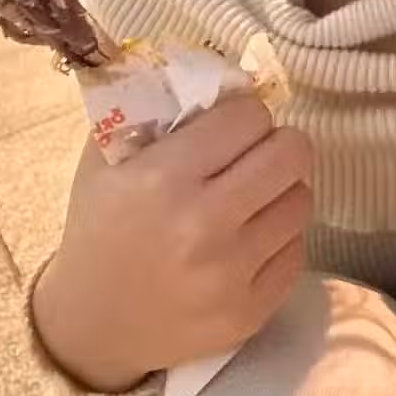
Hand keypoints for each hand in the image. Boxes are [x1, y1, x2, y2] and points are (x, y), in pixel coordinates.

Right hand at [32, 98, 313, 392]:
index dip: (243, 113)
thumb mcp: (106, 156)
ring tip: (250, 196)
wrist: (92, 324)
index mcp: (164, 178)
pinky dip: (278, 237)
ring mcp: (231, 275)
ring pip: (302, 200)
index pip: (249, 116)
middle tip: (255, 152)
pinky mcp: (251, 312)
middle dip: (275, 143)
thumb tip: (220, 71)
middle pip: (292, 153)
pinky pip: (297, 250)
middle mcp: (204, 226)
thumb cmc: (99, 227)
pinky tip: (247, 238)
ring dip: (280, 190)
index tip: (231, 124)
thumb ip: (154, 106)